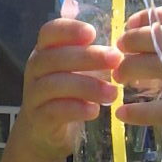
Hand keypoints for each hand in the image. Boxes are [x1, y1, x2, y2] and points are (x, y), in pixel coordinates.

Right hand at [13, 13, 120, 161]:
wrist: (45, 131)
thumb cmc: (68, 93)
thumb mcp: (78, 71)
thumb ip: (94, 57)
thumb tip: (127, 46)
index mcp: (45, 50)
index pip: (50, 31)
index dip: (69, 30)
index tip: (92, 33)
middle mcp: (35, 69)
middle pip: (55, 57)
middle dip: (87, 57)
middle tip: (116, 59)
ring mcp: (34, 94)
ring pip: (55, 84)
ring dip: (87, 86)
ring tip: (113, 93)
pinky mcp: (39, 118)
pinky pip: (55, 110)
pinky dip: (76, 109)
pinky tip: (94, 110)